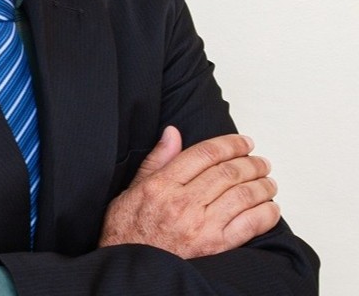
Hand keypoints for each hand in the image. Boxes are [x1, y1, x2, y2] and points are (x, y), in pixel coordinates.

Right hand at [99, 127, 279, 257]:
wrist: (132, 268)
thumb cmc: (128, 229)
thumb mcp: (133, 188)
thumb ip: (157, 159)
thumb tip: (173, 133)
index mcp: (163, 185)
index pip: (204, 154)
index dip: (229, 144)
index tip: (243, 142)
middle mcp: (183, 203)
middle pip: (227, 173)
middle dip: (249, 162)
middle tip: (260, 160)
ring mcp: (201, 226)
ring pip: (241, 196)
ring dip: (261, 185)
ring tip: (268, 180)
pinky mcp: (215, 248)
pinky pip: (248, 226)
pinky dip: (265, 214)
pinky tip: (271, 208)